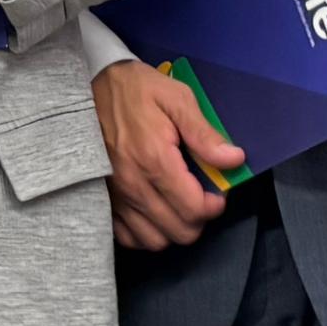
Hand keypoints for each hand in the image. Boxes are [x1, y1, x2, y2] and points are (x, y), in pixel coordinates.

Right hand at [97, 60, 236, 249]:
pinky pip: (128, 237)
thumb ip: (205, 134)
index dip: (214, 206)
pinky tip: (155, 212)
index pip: (194, 209)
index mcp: (155, 160)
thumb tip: (235, 160)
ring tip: (178, 205)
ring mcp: (115, 195)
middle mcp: (133, 184)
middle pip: (178, 231)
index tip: (217, 193)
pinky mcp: (103, 198)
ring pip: (154, 240)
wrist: (91, 84)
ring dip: (173, 228)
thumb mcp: (177, 99)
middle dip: (198, 219)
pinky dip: (146, 232)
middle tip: (200, 197)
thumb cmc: (137, 90)